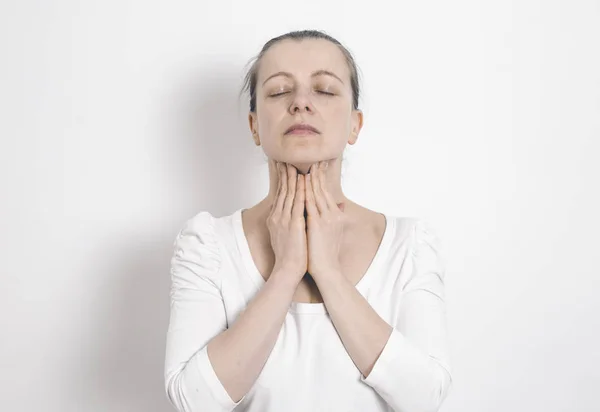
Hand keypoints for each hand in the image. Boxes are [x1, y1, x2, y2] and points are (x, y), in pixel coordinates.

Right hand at [266, 161, 307, 282]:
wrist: (288, 269)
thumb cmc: (292, 254)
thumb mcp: (290, 234)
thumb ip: (295, 220)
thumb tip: (301, 212)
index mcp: (276, 218)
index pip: (280, 195)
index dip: (282, 180)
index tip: (284, 167)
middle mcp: (277, 216)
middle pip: (282, 191)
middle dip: (285, 174)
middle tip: (286, 160)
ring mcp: (284, 220)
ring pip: (288, 194)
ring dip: (291, 178)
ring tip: (293, 164)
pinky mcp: (293, 225)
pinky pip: (297, 203)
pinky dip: (299, 190)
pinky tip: (302, 180)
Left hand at [305, 160, 347, 278]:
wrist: (326, 269)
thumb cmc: (326, 254)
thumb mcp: (334, 232)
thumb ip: (336, 216)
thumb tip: (340, 206)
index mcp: (334, 215)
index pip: (326, 191)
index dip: (321, 177)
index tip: (317, 165)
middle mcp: (331, 214)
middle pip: (322, 188)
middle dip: (316, 173)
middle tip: (312, 158)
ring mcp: (325, 218)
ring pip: (316, 193)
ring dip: (309, 178)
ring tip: (304, 164)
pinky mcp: (317, 224)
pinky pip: (310, 203)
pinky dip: (305, 191)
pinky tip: (301, 182)